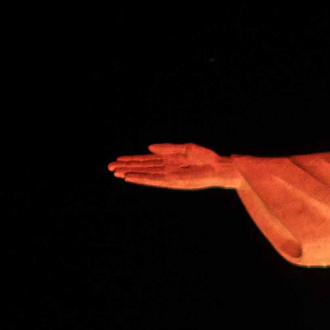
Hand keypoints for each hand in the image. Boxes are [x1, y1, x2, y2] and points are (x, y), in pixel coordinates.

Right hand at [107, 143, 244, 189]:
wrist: (219, 167)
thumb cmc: (206, 158)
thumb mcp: (185, 148)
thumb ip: (167, 148)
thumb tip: (149, 148)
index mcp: (168, 160)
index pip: (146, 161)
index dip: (132, 160)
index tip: (117, 160)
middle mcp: (166, 169)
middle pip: (142, 168)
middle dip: (126, 167)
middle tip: (109, 168)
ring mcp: (169, 176)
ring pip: (145, 174)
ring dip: (131, 173)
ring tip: (116, 173)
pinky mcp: (173, 181)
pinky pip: (154, 179)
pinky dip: (142, 178)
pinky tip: (132, 177)